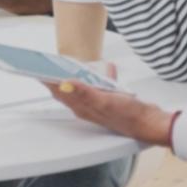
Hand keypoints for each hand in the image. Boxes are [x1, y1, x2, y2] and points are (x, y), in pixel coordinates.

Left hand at [45, 65, 172, 145]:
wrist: (150, 122)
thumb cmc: (129, 115)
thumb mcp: (104, 101)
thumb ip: (84, 92)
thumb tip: (65, 84)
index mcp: (82, 107)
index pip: (59, 92)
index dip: (46, 80)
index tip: (36, 69)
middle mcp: (88, 106)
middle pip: (67, 90)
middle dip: (57, 77)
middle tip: (48, 64)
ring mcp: (99, 103)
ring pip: (84, 87)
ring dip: (80, 75)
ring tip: (74, 64)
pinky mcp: (110, 100)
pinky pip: (102, 86)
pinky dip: (103, 76)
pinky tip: (108, 69)